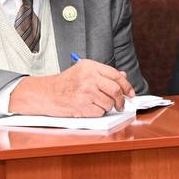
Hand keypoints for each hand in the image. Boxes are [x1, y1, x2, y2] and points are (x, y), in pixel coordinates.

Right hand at [8, 59, 135, 117]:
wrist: (47, 93)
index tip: (131, 93)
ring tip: (98, 104)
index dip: (127, 85)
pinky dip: (98, 113)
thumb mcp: (84, 70)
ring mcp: (86, 92)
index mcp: (90, 66)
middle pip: (115, 90)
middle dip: (121, 100)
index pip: (116, 75)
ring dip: (107, 107)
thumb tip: (123, 76)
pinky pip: (100, 112)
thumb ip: (104, 73)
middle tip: (121, 105)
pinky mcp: (82, 106)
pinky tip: (89, 108)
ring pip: (109, 103)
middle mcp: (89, 78)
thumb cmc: (65, 82)